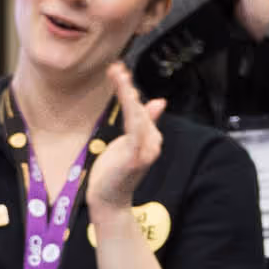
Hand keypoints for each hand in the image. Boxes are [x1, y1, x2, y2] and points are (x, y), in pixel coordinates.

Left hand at [83, 64, 164, 217]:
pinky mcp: (135, 157)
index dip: (129, 90)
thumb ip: (143, 123)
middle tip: (115, 69)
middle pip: (139, 110)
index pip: (141, 109)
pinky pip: (134, 129)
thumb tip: (159, 102)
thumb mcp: (128, 143)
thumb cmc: (116, 172)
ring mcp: (145, 150)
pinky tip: (127, 96)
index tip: (118, 72)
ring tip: (117, 75)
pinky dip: (132, 111)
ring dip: (127, 94)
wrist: (108, 199)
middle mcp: (151, 143)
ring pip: (137, 115)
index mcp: (150, 138)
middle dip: (127, 88)